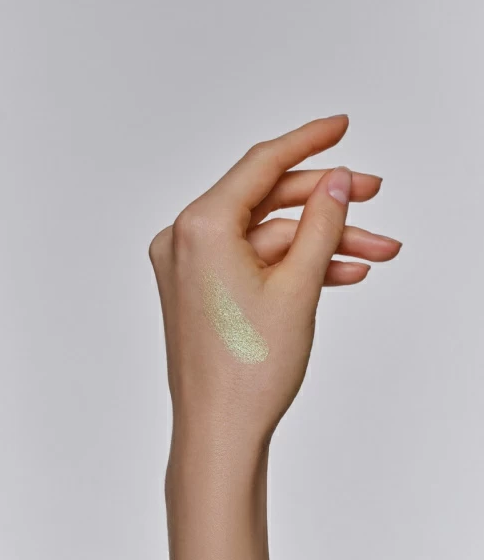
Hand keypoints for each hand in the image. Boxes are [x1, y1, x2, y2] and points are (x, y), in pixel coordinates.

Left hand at [149, 114, 399, 447]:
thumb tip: (337, 180)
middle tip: (374, 196)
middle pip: (266, 202)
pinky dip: (292, 267)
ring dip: (320, 244)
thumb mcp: (299, 286)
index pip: (261, 165)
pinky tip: (342, 273)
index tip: (342, 127)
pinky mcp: (200, 292)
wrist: (221, 432)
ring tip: (376, 253)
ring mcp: (188, 268)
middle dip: (327, 204)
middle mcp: (184, 240)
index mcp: (199, 227)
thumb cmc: (248, 372)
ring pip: (266, 239)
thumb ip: (322, 223)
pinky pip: (252, 265)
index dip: (308, 143)